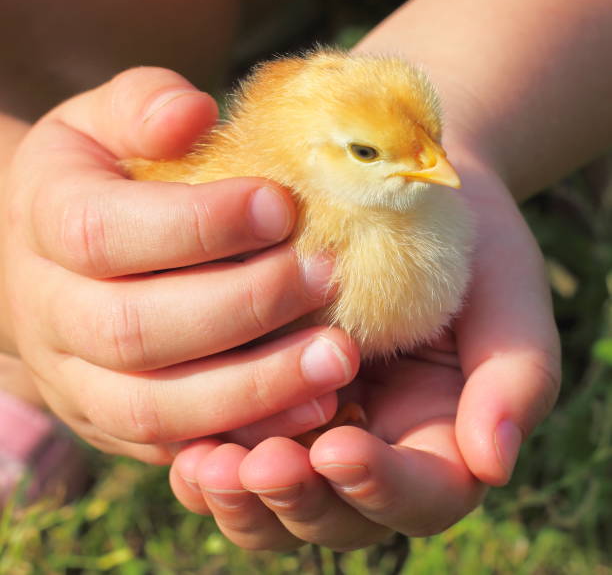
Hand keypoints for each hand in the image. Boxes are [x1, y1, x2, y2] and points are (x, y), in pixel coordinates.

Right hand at [0, 67, 358, 463]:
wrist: (56, 263)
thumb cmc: (99, 182)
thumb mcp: (102, 124)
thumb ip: (141, 107)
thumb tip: (194, 112)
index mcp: (45, 225)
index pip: (103, 232)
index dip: (196, 224)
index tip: (281, 205)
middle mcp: (51, 313)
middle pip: (134, 329)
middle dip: (243, 307)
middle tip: (326, 276)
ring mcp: (77, 381)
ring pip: (155, 406)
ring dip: (255, 387)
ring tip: (338, 358)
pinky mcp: (114, 423)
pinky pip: (177, 447)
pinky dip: (247, 432)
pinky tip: (315, 405)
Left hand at [169, 163, 560, 549]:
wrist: (403, 198)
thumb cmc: (467, 250)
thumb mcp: (507, 300)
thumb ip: (516, 380)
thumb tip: (495, 464)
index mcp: (438, 441)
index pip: (419, 497)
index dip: (380, 487)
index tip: (338, 448)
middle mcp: (372, 449)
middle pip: (336, 516)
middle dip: (296, 501)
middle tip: (258, 465)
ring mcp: (314, 429)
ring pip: (274, 504)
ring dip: (240, 497)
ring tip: (205, 466)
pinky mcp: (265, 400)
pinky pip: (232, 453)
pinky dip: (206, 459)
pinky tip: (183, 444)